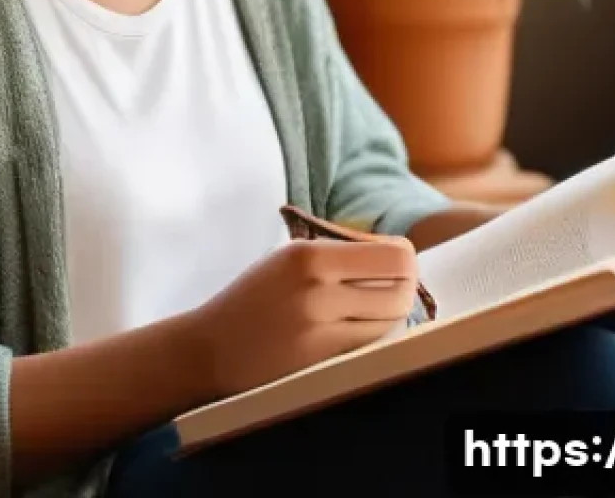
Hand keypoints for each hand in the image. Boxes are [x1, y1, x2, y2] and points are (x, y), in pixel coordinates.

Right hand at [188, 236, 418, 398]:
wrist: (210, 348)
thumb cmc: (253, 298)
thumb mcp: (290, 258)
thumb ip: (339, 253)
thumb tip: (396, 254)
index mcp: (310, 254)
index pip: (394, 254)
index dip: (403, 259)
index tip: (393, 264)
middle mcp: (318, 288)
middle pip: (401, 288)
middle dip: (403, 288)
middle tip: (390, 289)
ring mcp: (320, 329)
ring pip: (391, 321)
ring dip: (389, 315)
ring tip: (368, 311)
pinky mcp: (320, 361)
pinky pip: (370, 345)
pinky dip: (372, 337)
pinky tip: (353, 331)